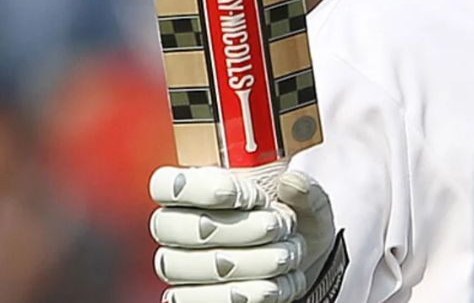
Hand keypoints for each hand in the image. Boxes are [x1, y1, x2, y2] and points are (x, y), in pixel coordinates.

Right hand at [150, 167, 335, 302]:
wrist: (299, 269)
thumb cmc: (291, 226)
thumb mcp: (307, 204)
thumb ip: (305, 191)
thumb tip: (293, 183)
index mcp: (194, 190)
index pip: (165, 184)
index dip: (202, 188)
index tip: (251, 196)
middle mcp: (176, 227)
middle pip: (186, 227)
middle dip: (244, 228)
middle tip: (279, 226)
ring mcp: (179, 267)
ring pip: (205, 266)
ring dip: (256, 262)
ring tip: (287, 256)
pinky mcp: (188, 299)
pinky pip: (208, 300)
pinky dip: (252, 293)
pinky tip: (276, 285)